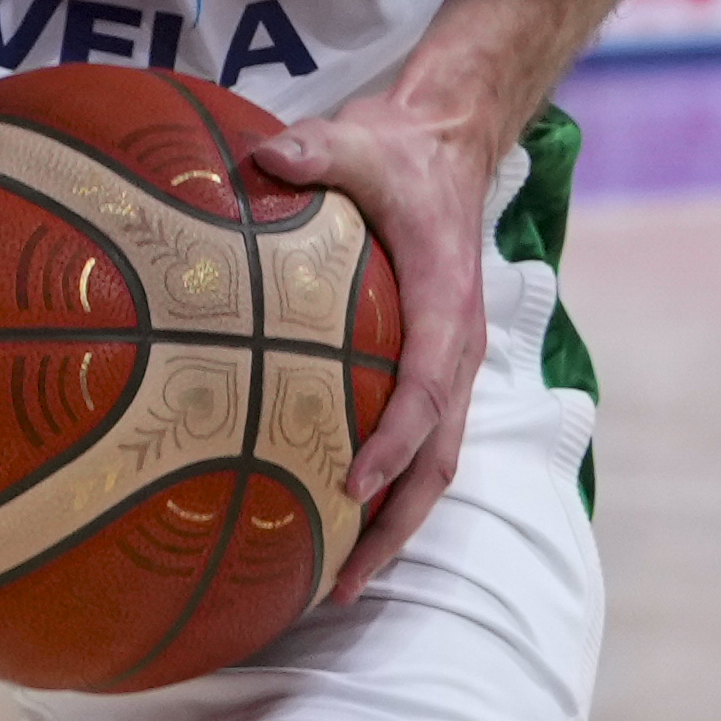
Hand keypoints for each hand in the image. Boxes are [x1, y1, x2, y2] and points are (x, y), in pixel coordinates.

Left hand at [245, 85, 503, 606]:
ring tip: (340, 581)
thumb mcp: (359, 140)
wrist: (449, 141)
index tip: (353, 486)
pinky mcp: (433, 363)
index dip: (394, 443)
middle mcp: (456, 345)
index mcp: (443, 303)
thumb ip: (317, 151)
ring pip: (436, 462)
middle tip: (342, 581)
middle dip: (398, 525)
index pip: (425, 389)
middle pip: (439, 457)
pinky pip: (421, 440)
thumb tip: (265, 156)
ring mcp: (449, 361)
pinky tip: (337, 516)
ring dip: (397, 523)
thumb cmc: (400, 149)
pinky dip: (392, 488)